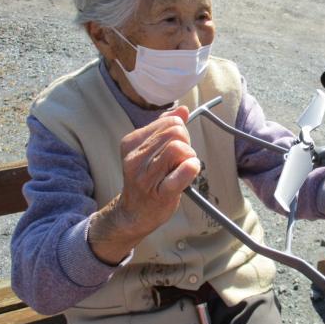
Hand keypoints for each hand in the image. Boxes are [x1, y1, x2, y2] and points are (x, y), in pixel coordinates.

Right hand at [89, 106, 200, 263]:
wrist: (134, 213)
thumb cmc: (147, 179)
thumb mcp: (151, 150)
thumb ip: (165, 128)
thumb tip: (183, 110)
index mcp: (132, 142)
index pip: (170, 121)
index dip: (180, 132)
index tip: (175, 147)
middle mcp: (135, 157)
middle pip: (176, 132)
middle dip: (186, 143)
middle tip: (180, 160)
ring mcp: (146, 175)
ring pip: (179, 148)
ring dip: (189, 157)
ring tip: (182, 168)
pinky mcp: (160, 192)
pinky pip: (184, 171)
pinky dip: (192, 168)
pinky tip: (190, 171)